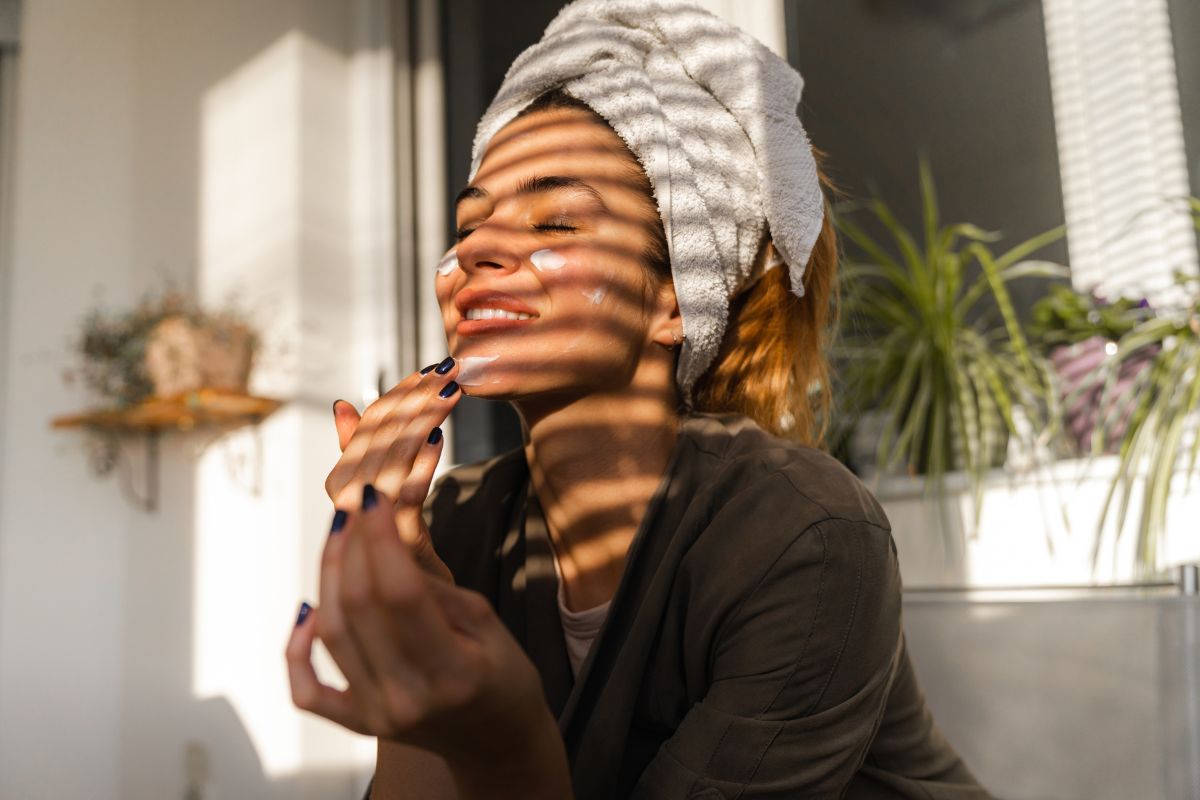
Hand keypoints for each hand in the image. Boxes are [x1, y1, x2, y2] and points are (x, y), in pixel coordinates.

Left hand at [286, 487, 570, 796]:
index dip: (381, 539)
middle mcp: (406, 699)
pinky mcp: (357, 723)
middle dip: (353, 545)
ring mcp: (376, 715)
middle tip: (357, 506)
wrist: (498, 741)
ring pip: (331, 633)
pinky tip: (307, 608)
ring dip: (328, 575)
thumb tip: (384, 545)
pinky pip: (307, 688)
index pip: (400, 593)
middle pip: (358, 607)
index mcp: (451, 673)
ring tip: (340, 536)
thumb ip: (433, 588)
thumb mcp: (487, 622)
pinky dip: (296, 647)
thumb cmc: (503, 679)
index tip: (376, 499)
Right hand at [325, 359, 459, 582]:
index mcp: (347, 491)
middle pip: (376, 443)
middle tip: (447, 369)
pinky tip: (438, 439)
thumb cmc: (407, 558)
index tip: (428, 370)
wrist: (425, 621)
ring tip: (449, 391)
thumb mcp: (388, 501)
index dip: (396, 397)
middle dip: (413, 400)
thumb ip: (364, 455)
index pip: (367, 431)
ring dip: (420, 421)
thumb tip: (344, 405)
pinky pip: (406, 502)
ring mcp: (372, 532)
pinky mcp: (399, 552)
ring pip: (388, 465)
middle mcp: (351, 510)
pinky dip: (420, 466)